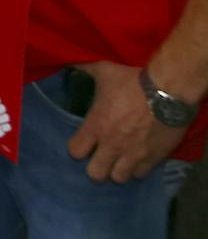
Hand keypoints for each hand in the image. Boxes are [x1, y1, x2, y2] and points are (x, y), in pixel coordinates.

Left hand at [68, 62, 189, 181]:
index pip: (75, 152)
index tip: (83, 143)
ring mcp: (133, 154)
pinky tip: (137, 159)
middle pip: (95, 174)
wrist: (168, 91)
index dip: (77, 149)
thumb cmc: (132, 82)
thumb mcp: (103, 71)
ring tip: (119, 160)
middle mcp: (112, 145)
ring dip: (117, 170)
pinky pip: (141, 174)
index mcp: (96, 126)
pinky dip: (138, 169)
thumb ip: (84, 68)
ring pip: (119, 178)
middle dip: (96, 167)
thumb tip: (69, 60)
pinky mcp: (153, 158)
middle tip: (101, 157)